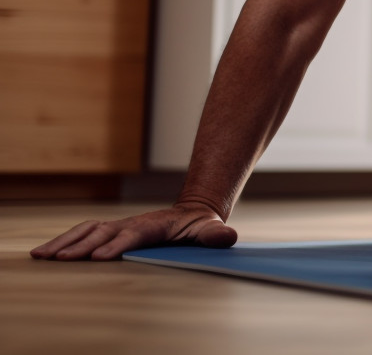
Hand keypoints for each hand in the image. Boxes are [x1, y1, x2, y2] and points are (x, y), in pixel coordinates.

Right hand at [29, 203, 237, 260]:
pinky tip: (44, 253)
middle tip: (62, 260)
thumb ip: (216, 235)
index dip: (117, 244)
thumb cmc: (201, 227)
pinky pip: (83, 233)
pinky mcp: (110, 231)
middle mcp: (132, 223)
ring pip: (87, 231)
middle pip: (103, 232)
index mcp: (155, 225)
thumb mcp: (212, 230)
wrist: (193, 213)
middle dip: (82, 246)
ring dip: (65, 242)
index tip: (99, 257)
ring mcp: (119, 225)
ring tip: (41, 256)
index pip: (133, 234)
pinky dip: (63, 241)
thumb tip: (228, 237)